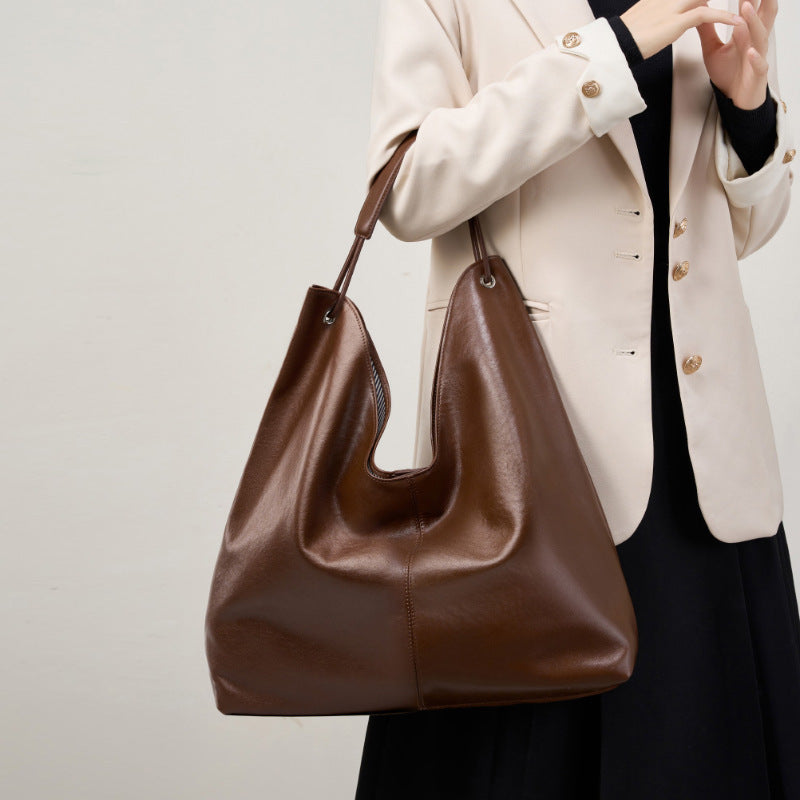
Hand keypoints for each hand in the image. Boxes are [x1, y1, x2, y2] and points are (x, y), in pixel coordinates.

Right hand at [620, 0, 739, 59]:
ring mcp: (673, 7)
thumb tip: (673, 12)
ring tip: (747, 2)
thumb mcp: (645, 16)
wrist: (614, 46)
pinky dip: (724, 18)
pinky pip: (706, 16)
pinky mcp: (676, 22)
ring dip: (730, 0)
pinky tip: (736, 21)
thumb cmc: (625, 37)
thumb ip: (662, 9)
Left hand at [697, 0, 776, 109]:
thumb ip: (707, 30)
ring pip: (760, 35)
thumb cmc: (728, 73)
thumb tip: (698, 13)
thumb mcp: (712, 49)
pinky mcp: (757, 73)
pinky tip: (751, 52)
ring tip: (745, 8)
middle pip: (762, 15)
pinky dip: (756, 58)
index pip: (748, 8)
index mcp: (745, 33)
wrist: (734, 98)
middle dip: (759, 0)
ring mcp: (757, 56)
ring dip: (753, 21)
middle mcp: (754, 41)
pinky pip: (759, 64)